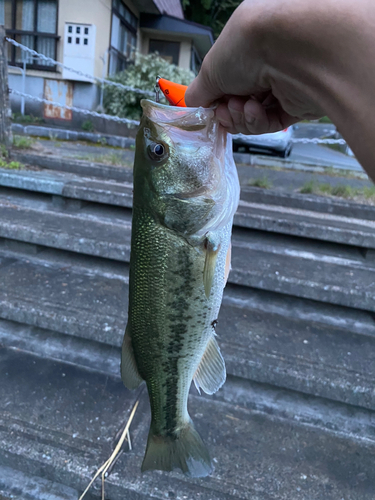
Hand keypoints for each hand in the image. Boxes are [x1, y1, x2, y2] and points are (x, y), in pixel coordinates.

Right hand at [185, 0, 324, 134]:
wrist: (289, 51)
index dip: (215, 100)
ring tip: (239, 107)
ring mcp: (281, 85)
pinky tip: (254, 110)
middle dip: (227, 112)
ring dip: (240, 117)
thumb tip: (191, 104)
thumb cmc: (248, 48)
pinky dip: (258, 121)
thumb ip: (200, 91)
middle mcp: (265, 64)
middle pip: (238, 103)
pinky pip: (270, 123)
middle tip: (223, 111)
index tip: (209, 109)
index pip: (227, 82)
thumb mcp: (211, 69)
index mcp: (246, 48)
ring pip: (252, 116)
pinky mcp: (296, 105)